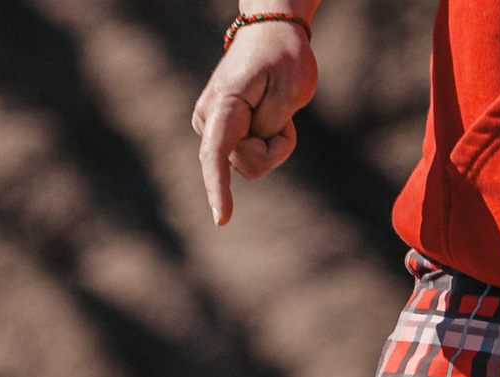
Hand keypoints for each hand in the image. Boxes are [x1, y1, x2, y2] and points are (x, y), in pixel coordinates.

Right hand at [192, 20, 317, 226]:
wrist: (270, 34)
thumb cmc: (283, 58)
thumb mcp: (290, 89)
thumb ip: (270, 125)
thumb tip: (248, 155)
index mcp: (224, 104)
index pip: (216, 153)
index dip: (218, 188)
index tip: (222, 219)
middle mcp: (208, 119)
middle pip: (248, 165)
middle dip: (274, 148)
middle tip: (284, 112)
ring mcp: (212, 128)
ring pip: (250, 164)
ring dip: (273, 143)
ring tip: (276, 108)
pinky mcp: (221, 134)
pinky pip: (251, 157)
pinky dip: (269, 142)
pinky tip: (268, 114)